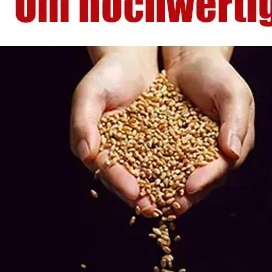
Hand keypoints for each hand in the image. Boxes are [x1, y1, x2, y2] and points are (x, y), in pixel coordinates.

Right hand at [70, 47, 159, 212]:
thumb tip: (85, 153)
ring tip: (174, 204)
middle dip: (142, 197)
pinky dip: (175, 175)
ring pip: (148, 178)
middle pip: (128, 181)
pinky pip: (166, 164)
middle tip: (156, 210)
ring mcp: (137, 153)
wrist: (130, 61)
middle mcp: (116, 155)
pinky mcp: (156, 148)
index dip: (120, 184)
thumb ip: (82, 123)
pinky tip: (188, 184)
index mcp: (95, 148)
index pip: (107, 171)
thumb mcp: (89, 95)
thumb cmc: (105, 75)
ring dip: (160, 193)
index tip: (135, 194)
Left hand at [163, 47, 254, 214]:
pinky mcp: (179, 148)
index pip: (223, 167)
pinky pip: (170, 165)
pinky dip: (158, 176)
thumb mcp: (231, 93)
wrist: (193, 58)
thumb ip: (234, 122)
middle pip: (206, 180)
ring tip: (157, 204)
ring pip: (187, 177)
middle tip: (172, 207)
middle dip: (188, 195)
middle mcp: (220, 154)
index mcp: (238, 144)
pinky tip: (143, 184)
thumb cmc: (217, 73)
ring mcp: (199, 152)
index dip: (207, 179)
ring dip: (172, 193)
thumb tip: (233, 153)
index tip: (190, 187)